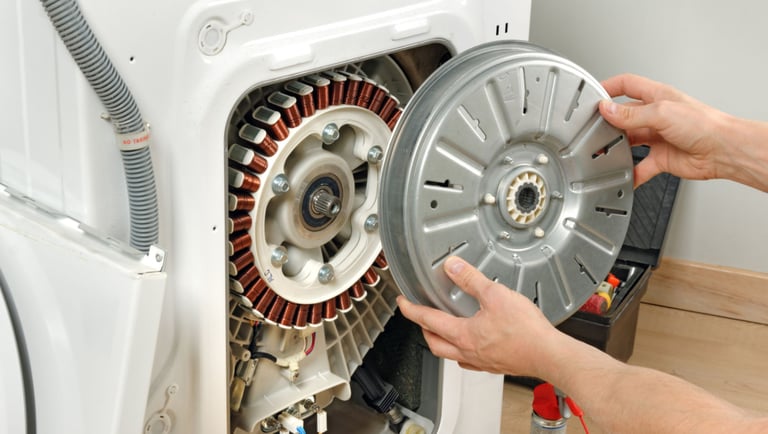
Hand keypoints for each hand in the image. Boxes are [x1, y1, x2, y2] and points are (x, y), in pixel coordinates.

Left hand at [396, 256, 564, 376]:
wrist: (549, 354)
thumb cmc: (526, 331)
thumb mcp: (495, 295)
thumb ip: (471, 279)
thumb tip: (453, 267)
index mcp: (463, 334)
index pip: (428, 320)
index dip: (411, 309)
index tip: (402, 302)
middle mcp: (468, 351)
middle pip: (434, 342)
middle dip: (423, 328)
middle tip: (419, 316)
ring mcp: (482, 361)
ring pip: (450, 354)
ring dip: (441, 341)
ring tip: (441, 329)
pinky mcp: (495, 365)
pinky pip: (469, 361)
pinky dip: (462, 351)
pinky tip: (471, 344)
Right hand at [599, 73, 733, 186]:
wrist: (723, 151)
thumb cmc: (704, 125)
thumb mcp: (661, 113)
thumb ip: (631, 114)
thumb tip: (607, 109)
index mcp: (657, 96)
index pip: (627, 85)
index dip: (609, 87)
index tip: (592, 94)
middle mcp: (656, 115)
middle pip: (624, 116)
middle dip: (609, 122)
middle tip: (594, 129)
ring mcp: (658, 137)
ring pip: (629, 142)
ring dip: (617, 148)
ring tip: (604, 152)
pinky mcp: (661, 158)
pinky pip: (641, 167)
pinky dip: (632, 173)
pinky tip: (624, 176)